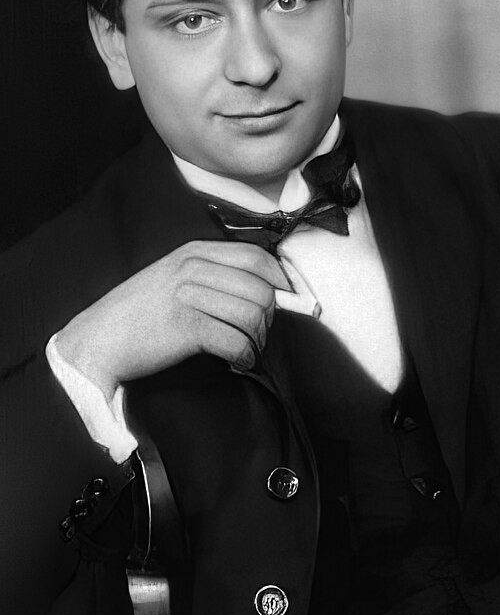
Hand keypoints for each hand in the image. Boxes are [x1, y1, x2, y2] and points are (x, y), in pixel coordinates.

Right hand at [55, 241, 288, 398]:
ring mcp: (188, 296)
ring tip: (248, 350)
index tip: (289, 300)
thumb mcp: (174, 276)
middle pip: (261, 289)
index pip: (257, 257)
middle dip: (271, 317)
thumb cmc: (140, 313)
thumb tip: (270, 289)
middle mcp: (193, 269)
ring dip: (258, 340)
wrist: (96, 340)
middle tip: (260, 334)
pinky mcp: (185, 328)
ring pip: (253, 316)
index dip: (281, 280)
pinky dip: (245, 357)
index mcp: (194, 252)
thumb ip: (215, 274)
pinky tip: (238, 362)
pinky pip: (236, 342)